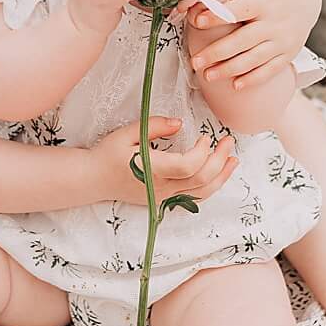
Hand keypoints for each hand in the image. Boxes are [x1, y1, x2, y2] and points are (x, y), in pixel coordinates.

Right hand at [89, 118, 237, 206]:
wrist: (93, 179)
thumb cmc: (107, 154)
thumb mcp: (126, 133)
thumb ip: (154, 126)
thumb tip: (179, 123)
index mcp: (150, 169)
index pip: (187, 166)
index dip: (202, 152)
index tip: (204, 136)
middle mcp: (159, 188)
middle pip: (201, 180)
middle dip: (219, 160)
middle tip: (228, 141)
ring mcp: (162, 198)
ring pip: (202, 193)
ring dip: (221, 176)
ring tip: (232, 160)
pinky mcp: (163, 201)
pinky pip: (194, 197)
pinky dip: (210, 186)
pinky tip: (218, 174)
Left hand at [189, 0, 321, 89]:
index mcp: (264, 1)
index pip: (237, 10)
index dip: (217, 17)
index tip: (196, 22)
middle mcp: (274, 23)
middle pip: (242, 41)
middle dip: (217, 53)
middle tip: (195, 62)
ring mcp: (282, 40)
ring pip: (254, 59)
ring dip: (230, 70)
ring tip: (208, 76)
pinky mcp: (288, 53)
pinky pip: (271, 69)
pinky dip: (254, 79)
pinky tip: (236, 86)